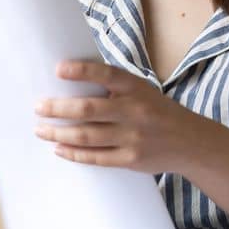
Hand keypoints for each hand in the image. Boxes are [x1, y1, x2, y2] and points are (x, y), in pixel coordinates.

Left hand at [32, 59, 210, 172]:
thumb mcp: (141, 90)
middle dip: (58, 108)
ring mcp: (133, 137)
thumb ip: (112, 87)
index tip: (58, 69)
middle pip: (88, 109)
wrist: (190, 142)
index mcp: (136, 88)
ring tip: (40, 129)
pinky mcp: (131, 159)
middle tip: (38, 107)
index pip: (106, 74)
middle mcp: (135, 111)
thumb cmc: (155, 110)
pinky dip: (74, 153)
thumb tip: (68, 82)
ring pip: (87, 136)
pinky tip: (58, 148)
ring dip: (58, 133)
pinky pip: (96, 157)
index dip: (81, 71)